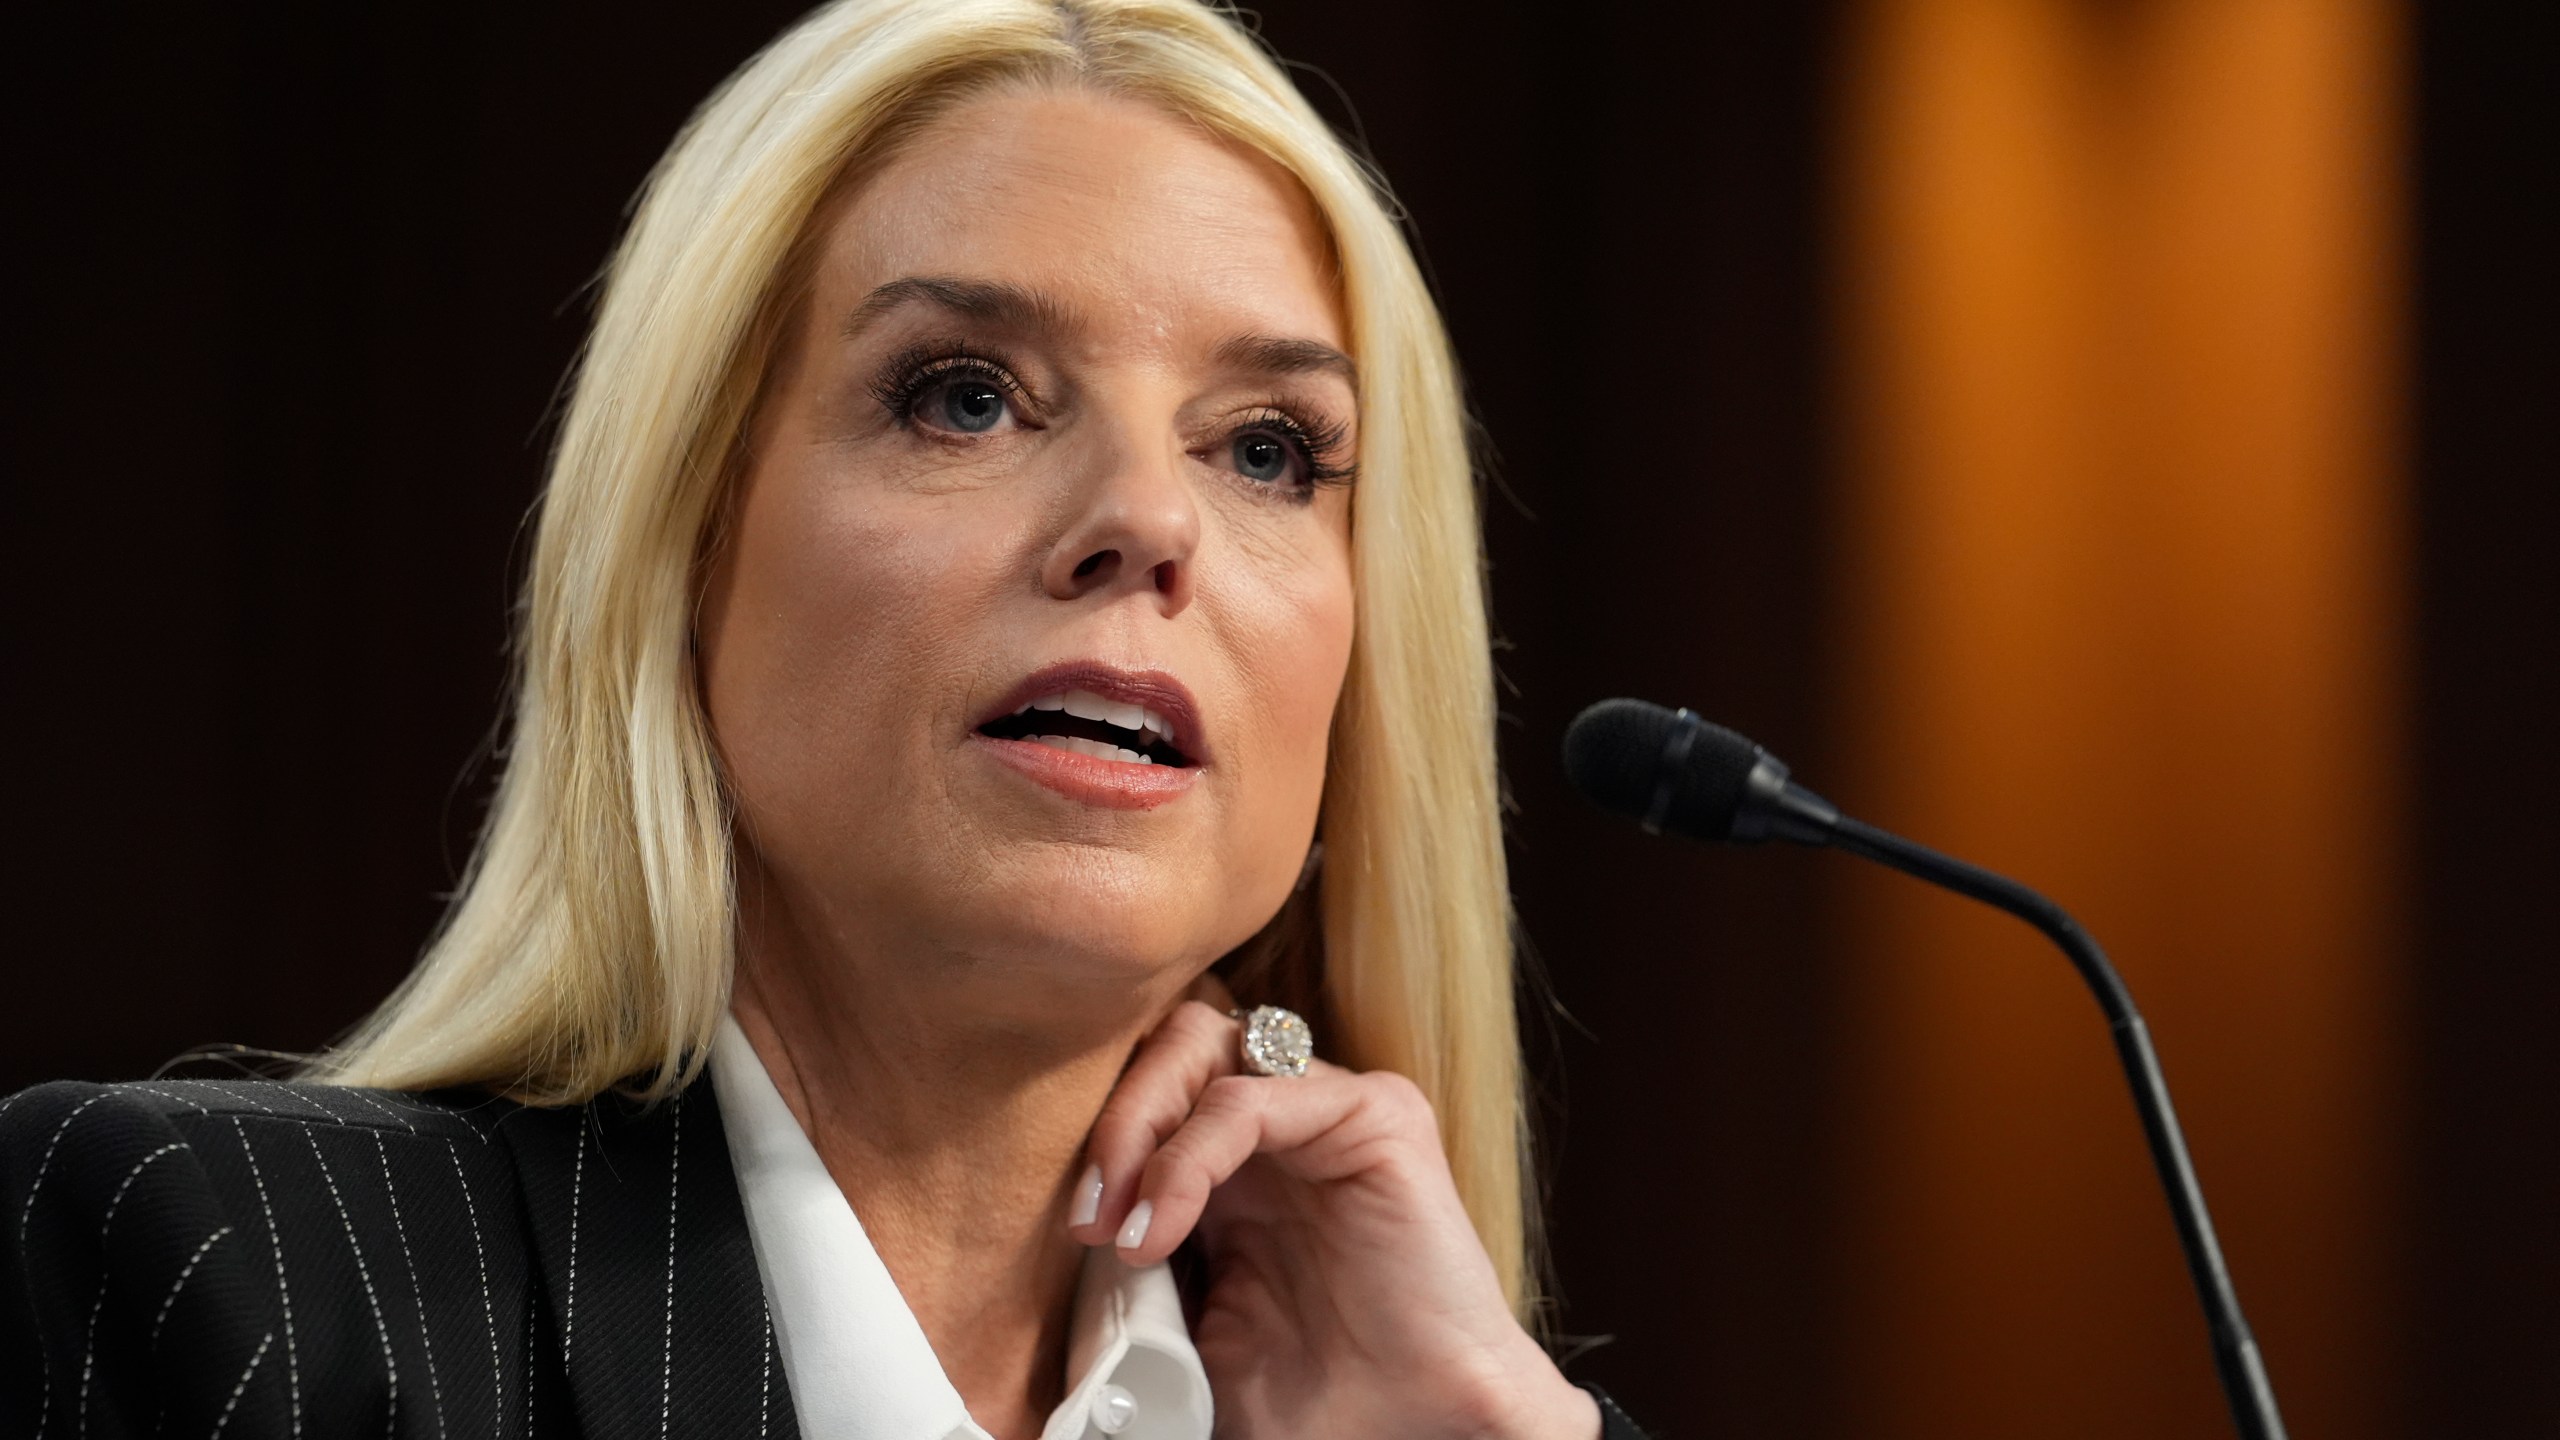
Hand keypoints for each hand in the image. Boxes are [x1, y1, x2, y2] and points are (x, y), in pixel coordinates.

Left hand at [1071, 997, 1599, 1439]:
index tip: (1067, 1228)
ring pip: (1200, 1046)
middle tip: (1085, 1217)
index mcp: (1233, 1165)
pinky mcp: (1374, 1112)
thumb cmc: (1314, 1399)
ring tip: (1114, 1228)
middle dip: (1110, 1118)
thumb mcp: (1186, 1330)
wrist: (1413, 1431)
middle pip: (1167, 1045)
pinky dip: (1186, 1157)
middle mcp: (1279, 1122)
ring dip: (1137, 1130)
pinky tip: (1158, 1227)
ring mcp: (1326, 1109)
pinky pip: (1251, 1097)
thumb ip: (1127, 1272)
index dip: (1094, 1139)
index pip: (1146, 1084)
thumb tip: (1050, 1239)